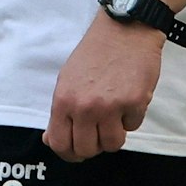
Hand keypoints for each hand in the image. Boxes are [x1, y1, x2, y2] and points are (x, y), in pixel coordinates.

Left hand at [45, 13, 163, 161]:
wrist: (124, 31)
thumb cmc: (94, 55)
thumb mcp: (66, 81)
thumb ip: (61, 112)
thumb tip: (51, 140)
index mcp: (63, 100)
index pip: (60, 144)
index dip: (68, 154)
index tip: (75, 152)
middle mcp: (84, 107)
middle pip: (86, 150)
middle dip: (93, 146)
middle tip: (98, 133)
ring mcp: (110, 106)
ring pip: (112, 144)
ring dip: (114, 135)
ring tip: (113, 116)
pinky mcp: (135, 103)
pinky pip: (133, 127)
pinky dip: (131, 118)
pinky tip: (128, 99)